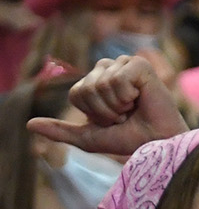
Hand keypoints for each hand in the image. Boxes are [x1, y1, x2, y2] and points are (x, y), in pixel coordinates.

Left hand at [26, 55, 187, 155]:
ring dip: (117, 106)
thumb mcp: (89, 137)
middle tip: (126, 115)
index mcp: (96, 80)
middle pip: (86, 89)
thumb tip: (29, 124)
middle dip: (104, 110)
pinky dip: (128, 97)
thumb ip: (61, 130)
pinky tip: (142, 99)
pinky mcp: (140, 66)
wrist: (159, 143)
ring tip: (135, 108)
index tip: (114, 120)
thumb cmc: (130, 139)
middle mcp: (109, 68)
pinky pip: (117, 80)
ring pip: (101, 85)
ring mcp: (125, 64)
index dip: (93, 113)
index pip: (77, 93)